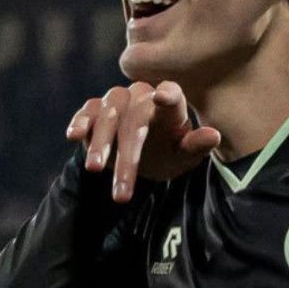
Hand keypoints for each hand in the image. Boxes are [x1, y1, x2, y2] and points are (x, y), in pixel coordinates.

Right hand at [65, 81, 220, 202]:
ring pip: (108, 116)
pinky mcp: (95, 108)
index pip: (172, 97)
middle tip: (123, 191)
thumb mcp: (184, 155)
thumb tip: (214, 136)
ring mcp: (117, 101)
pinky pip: (86, 111)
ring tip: (96, 169)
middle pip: (134, 123)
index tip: (163, 97)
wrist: (144, 151)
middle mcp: (142, 97)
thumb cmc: (168, 150)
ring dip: (101, 143)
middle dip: (128, 158)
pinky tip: (74, 136)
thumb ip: (197, 146)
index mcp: (169, 107)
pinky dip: (80, 122)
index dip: (168, 97)